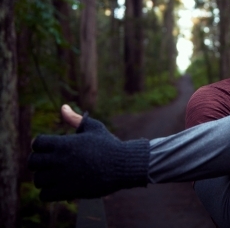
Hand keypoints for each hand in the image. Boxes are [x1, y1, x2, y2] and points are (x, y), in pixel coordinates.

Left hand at [28, 106, 149, 201]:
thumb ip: (75, 119)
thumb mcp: (94, 128)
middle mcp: (61, 159)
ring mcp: (63, 176)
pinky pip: (45, 195)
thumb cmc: (110, 145)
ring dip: (44, 179)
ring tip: (54, 177)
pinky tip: (59, 188)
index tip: (49, 149)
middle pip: (33, 162)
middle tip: (48, 164)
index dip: (40, 145)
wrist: (123, 164)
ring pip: (38, 180)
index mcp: (65, 143)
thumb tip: (63, 107)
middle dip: (38, 163)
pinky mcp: (68, 191)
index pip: (37, 143)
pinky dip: (49, 193)